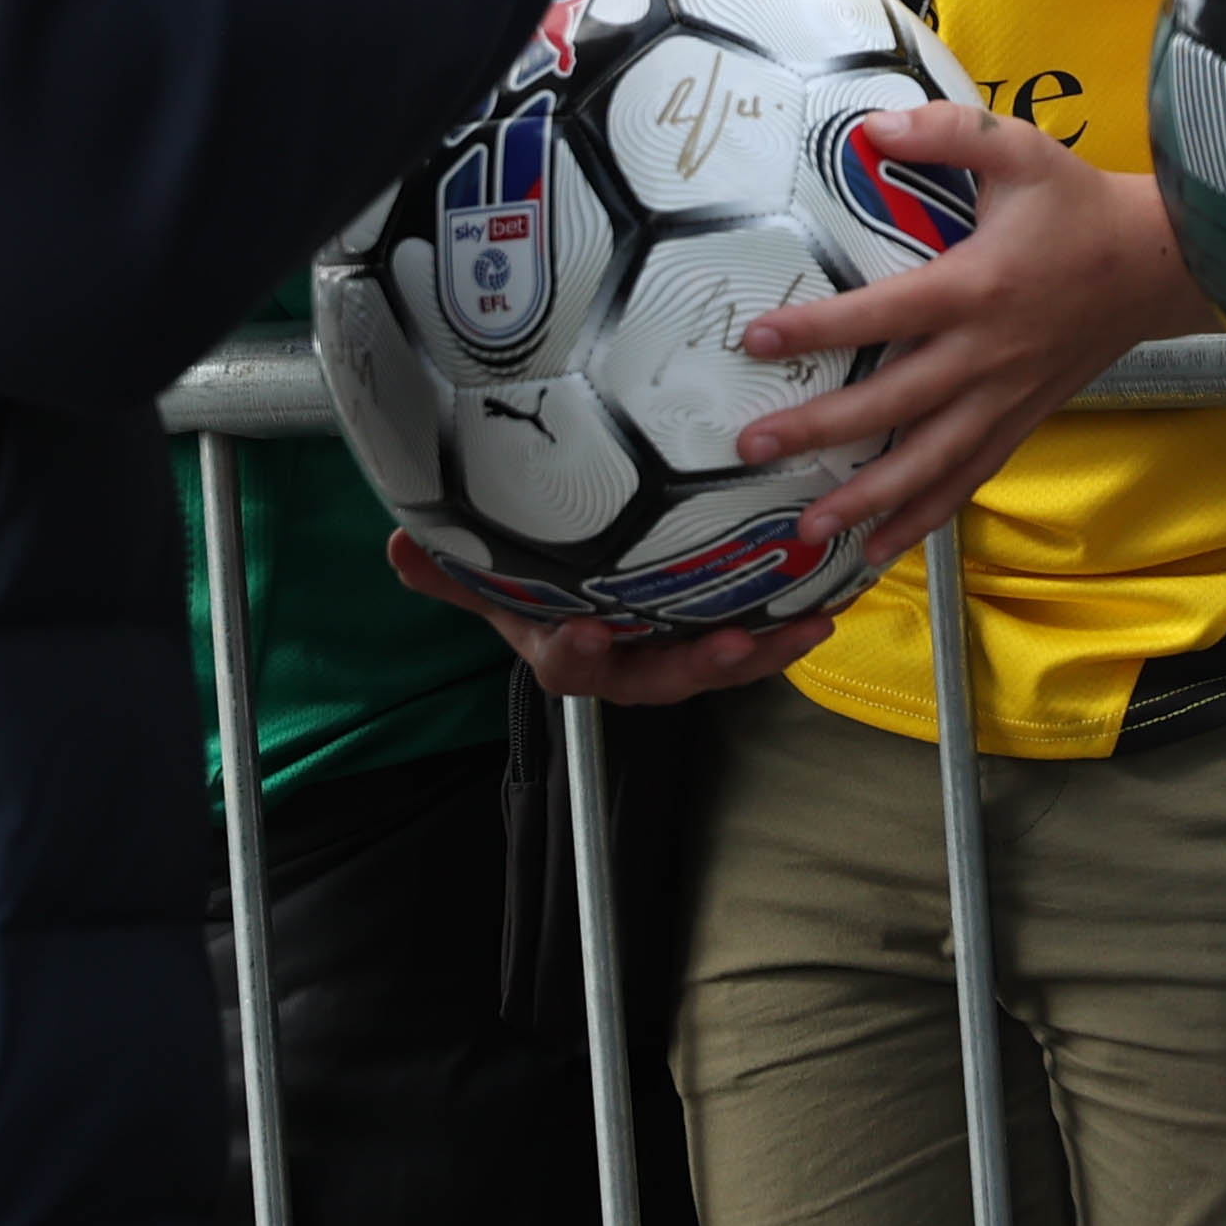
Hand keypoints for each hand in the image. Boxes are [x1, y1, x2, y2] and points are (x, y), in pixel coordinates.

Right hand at [384, 534, 833, 706]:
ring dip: (763, 651)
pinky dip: (787, 623)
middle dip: (699, 666)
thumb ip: (449, 571)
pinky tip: (827, 597)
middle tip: (733, 644)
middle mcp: (628, 659)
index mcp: (571, 650)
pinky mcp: (715, 631)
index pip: (569, 665)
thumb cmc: (534, 585)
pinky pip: (753, 636)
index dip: (577, 654)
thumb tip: (397, 547)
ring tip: (806, 626)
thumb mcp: (488, 576)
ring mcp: (675, 651)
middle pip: (662, 678)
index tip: (585, 634)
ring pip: (719, 662)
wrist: (574, 592)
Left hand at [724, 101, 1210, 567]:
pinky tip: (879, 547)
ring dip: (867, 499)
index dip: (818, 328)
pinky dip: (924, 517)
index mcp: (976, 288)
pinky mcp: (1020, 421)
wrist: (1158, 264)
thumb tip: (869, 128)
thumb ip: (948, 132)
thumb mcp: (1020, 148)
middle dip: (820, 429)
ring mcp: (1004, 398)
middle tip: (753, 447)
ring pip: (929, 461)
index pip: (883, 314)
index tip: (755, 340)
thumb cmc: (1079, 205)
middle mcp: (985, 355)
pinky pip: (968, 478)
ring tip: (808, 530)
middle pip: (892, 404)